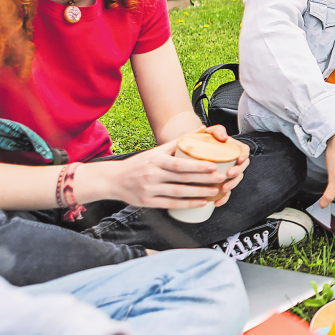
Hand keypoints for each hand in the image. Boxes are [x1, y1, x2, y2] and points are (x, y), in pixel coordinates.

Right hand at [90, 141, 227, 209]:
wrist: (114, 180)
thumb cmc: (140, 164)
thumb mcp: (156, 151)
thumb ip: (178, 143)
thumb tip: (202, 130)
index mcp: (155, 160)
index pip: (179, 163)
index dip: (197, 165)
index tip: (214, 165)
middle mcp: (152, 174)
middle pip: (182, 178)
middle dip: (203, 179)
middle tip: (221, 178)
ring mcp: (150, 189)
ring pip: (178, 193)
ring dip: (198, 193)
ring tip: (215, 191)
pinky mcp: (148, 202)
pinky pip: (171, 204)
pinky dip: (187, 204)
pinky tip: (201, 203)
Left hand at [199, 125, 250, 205]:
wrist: (189, 152)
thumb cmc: (200, 141)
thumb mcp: (209, 133)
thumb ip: (217, 130)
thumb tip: (224, 137)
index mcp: (233, 149)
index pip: (244, 151)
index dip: (244, 155)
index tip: (240, 159)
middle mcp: (232, 161)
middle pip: (242, 167)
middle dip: (238, 173)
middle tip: (230, 174)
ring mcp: (227, 173)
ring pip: (235, 181)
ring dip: (232, 185)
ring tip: (224, 189)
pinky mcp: (220, 183)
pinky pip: (226, 193)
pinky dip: (223, 198)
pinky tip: (217, 202)